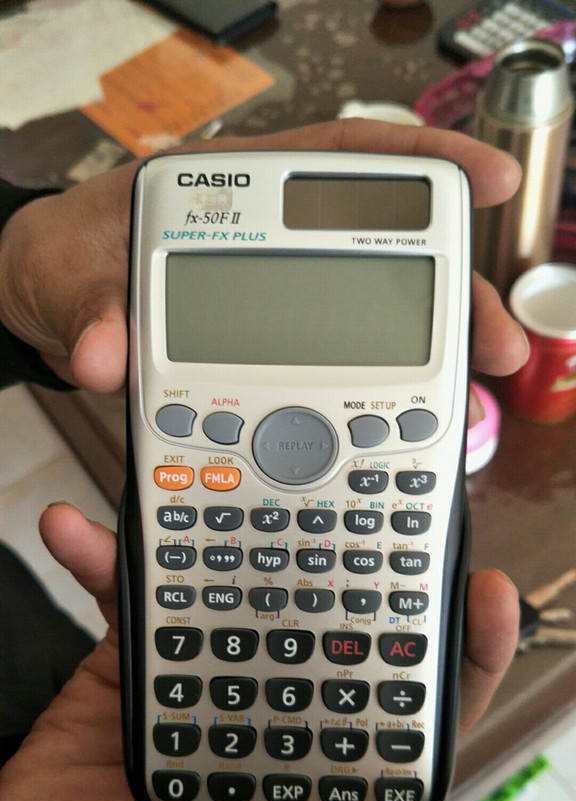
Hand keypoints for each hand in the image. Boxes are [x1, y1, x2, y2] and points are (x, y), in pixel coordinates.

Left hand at [0, 119, 527, 406]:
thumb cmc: (64, 263)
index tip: (483, 178)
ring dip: (423, 356)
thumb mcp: (69, 277)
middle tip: (499, 342)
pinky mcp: (261, 348)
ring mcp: (269, 298)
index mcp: (229, 193)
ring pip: (363, 320)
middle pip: (377, 257)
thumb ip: (90, 310)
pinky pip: (329, 365)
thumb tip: (103, 357)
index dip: (417, 162)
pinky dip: (369, 393)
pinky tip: (400, 424)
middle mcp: (264, 244)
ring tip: (472, 394)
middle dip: (448, 294)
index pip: (337, 161)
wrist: (46, 303)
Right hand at [0, 503, 518, 800]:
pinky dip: (108, 566)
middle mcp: (275, 733)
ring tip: (234, 481)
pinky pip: (131, 607)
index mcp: (322, 795)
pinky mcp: (133, 678)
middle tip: (368, 500)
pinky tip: (86, 531)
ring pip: (237, 601)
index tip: (484, 590)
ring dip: (231, 541)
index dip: (452, 658)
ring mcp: (205, 695)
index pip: (409, 719)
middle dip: (354, 565)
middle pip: (333, 634)